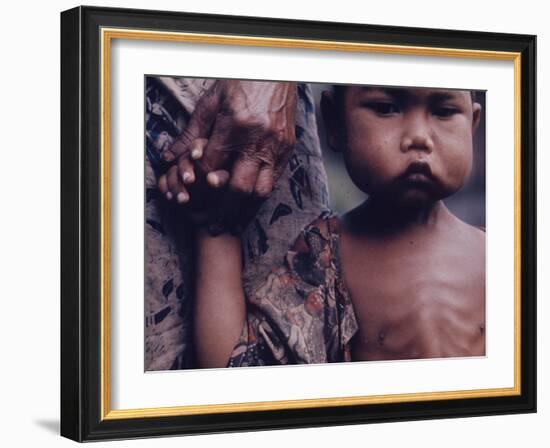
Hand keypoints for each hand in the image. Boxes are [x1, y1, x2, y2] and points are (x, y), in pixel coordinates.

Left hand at [161, 80, 296, 226]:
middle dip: (223, 211)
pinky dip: (260, 197)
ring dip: (245, 212)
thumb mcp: (211, 102)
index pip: (212, 167)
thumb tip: (168, 157)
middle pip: (238, 188)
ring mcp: (276, 147)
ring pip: (261, 191)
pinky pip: (274, 181)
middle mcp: (258, 140)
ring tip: (233, 225)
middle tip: (213, 227)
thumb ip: (190, 132)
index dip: (200, 186)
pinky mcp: (288, 149)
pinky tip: (250, 206)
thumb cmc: (242, 82)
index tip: (193, 198)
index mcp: (235, 126)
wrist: (278, 71)